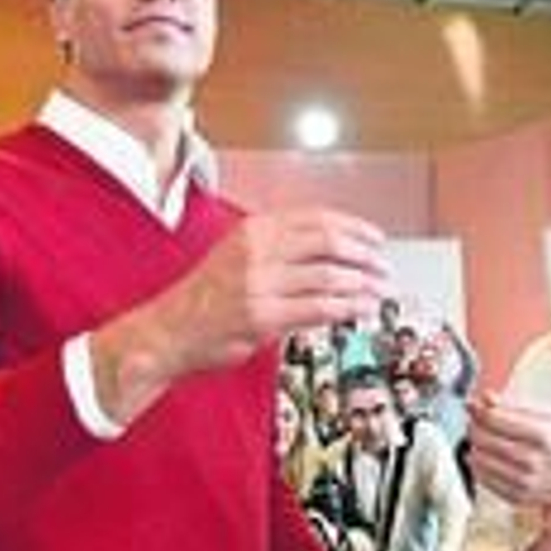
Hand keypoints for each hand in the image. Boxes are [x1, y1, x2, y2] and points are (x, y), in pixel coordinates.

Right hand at [91, 208, 390, 423]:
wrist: (168, 331)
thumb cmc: (204, 298)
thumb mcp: (238, 256)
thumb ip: (279, 249)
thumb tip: (330, 251)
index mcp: (253, 229)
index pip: (316, 218)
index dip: (354, 228)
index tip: (375, 239)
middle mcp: (257, 250)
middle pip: (328, 242)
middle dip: (364, 255)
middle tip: (382, 267)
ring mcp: (259, 284)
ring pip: (329, 276)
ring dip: (362, 285)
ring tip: (378, 292)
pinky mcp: (263, 317)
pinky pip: (318, 308)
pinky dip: (347, 308)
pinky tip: (360, 310)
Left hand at [466, 391, 550, 506]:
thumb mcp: (545, 418)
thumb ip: (511, 408)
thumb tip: (481, 398)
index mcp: (540, 435)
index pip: (492, 419)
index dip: (477, 411)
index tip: (474, 407)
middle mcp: (532, 460)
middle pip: (482, 439)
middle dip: (473, 428)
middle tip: (476, 424)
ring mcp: (524, 482)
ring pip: (478, 460)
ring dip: (474, 447)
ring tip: (484, 442)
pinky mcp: (518, 497)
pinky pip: (482, 480)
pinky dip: (478, 467)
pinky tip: (487, 459)